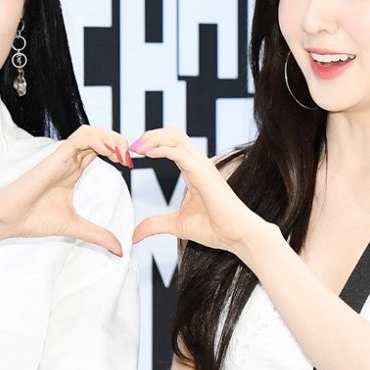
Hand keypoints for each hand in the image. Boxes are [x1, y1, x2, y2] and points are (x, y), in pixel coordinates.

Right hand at [0, 126, 132, 255]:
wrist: (8, 220)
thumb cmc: (34, 219)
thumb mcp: (76, 228)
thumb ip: (98, 235)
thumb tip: (119, 250)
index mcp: (73, 171)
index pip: (100, 150)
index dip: (119, 152)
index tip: (132, 165)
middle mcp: (69, 161)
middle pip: (99, 137)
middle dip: (120, 142)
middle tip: (134, 157)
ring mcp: (62, 157)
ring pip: (91, 132)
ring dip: (112, 138)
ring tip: (124, 154)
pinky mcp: (55, 157)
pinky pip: (80, 137)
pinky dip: (99, 140)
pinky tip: (111, 153)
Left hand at [129, 128, 266, 256]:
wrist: (237, 236)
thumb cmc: (215, 228)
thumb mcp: (176, 225)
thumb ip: (155, 226)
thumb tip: (135, 235)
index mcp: (194, 170)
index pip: (173, 144)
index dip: (152, 143)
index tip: (134, 152)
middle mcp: (199, 163)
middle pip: (174, 134)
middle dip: (151, 135)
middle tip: (132, 147)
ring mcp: (202, 166)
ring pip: (176, 137)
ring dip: (153, 138)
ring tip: (137, 147)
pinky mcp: (203, 173)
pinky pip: (179, 153)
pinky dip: (161, 149)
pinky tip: (147, 154)